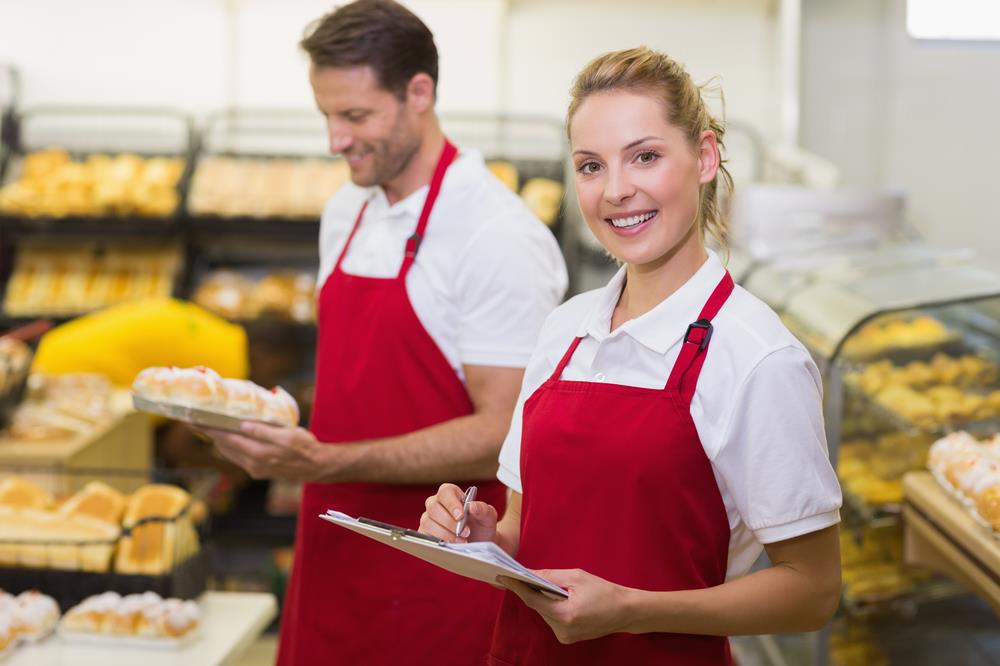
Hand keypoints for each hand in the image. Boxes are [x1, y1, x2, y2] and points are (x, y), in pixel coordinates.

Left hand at [201, 422, 336, 480]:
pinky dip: (230, 447)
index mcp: (258, 453)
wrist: (316, 466)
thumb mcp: (287, 435)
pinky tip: (229, 439)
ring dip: (218, 440)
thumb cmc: (304, 446)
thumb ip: (264, 432)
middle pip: (224, 446)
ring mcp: (254, 468)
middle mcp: (253, 463)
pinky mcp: (258, 470)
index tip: (194, 420)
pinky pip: (238, 457)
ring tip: (208, 428)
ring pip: (229, 453)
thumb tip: (243, 426)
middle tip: (196, 421)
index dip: (209, 429)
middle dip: (210, 434)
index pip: (227, 438)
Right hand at [419, 483, 497, 543]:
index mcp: (450, 493)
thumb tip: (472, 506)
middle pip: (434, 508)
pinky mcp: (425, 533)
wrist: (480, 542)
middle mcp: (436, 504)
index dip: (451, 503)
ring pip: (428, 523)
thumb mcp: (488, 516)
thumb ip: (483, 509)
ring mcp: (429, 518)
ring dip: (445, 534)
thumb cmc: (482, 525)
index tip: (461, 516)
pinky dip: (438, 542)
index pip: (445, 492)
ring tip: (461, 541)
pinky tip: (451, 546)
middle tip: (465, 532)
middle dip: (450, 522)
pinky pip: (425, 536)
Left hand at [499, 569, 635, 643]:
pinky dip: (550, 607)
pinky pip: (552, 619)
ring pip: (544, 613)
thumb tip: (529, 573)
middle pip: (537, 607)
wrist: (625, 612)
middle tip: (518, 575)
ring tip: (538, 584)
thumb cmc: (604, 591)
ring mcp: (565, 637)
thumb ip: (551, 576)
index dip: (517, 587)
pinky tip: (555, 597)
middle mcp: (562, 630)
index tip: (503, 576)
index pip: (533, 599)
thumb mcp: (577, 577)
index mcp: (565, 614)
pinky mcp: (567, 638)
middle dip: (530, 590)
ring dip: (541, 599)